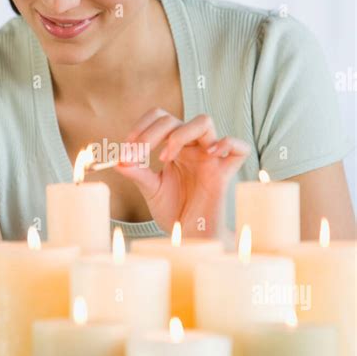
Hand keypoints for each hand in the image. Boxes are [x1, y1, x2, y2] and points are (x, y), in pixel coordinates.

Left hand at [113, 108, 250, 238]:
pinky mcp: (225, 174)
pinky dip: (227, 144)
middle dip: (151, 133)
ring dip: (179, 133)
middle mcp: (192, 148)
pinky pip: (239, 148)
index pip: (161, 118)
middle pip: (175, 119)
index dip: (142, 126)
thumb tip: (117, 160)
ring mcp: (210, 158)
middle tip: (137, 154)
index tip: (127, 148)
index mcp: (175, 148)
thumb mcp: (150, 190)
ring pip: (204, 121)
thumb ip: (137, 173)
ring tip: (165, 157)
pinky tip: (210, 154)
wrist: (189, 237)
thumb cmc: (174, 212)